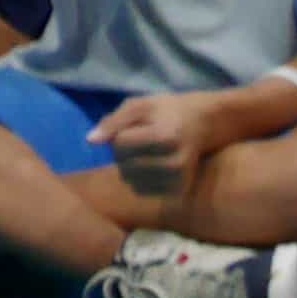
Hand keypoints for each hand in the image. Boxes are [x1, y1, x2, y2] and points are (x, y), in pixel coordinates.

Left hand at [87, 88, 244, 205]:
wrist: (206, 124)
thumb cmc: (167, 111)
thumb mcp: (139, 106)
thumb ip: (113, 122)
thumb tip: (90, 141)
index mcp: (165, 137)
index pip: (120, 144)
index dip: (119, 134)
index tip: (134, 127)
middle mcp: (174, 163)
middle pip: (124, 165)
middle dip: (123, 152)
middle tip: (140, 139)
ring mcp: (178, 180)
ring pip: (130, 180)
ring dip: (129, 167)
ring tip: (146, 152)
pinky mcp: (179, 191)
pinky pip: (142, 191)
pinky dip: (140, 179)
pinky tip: (152, 165)